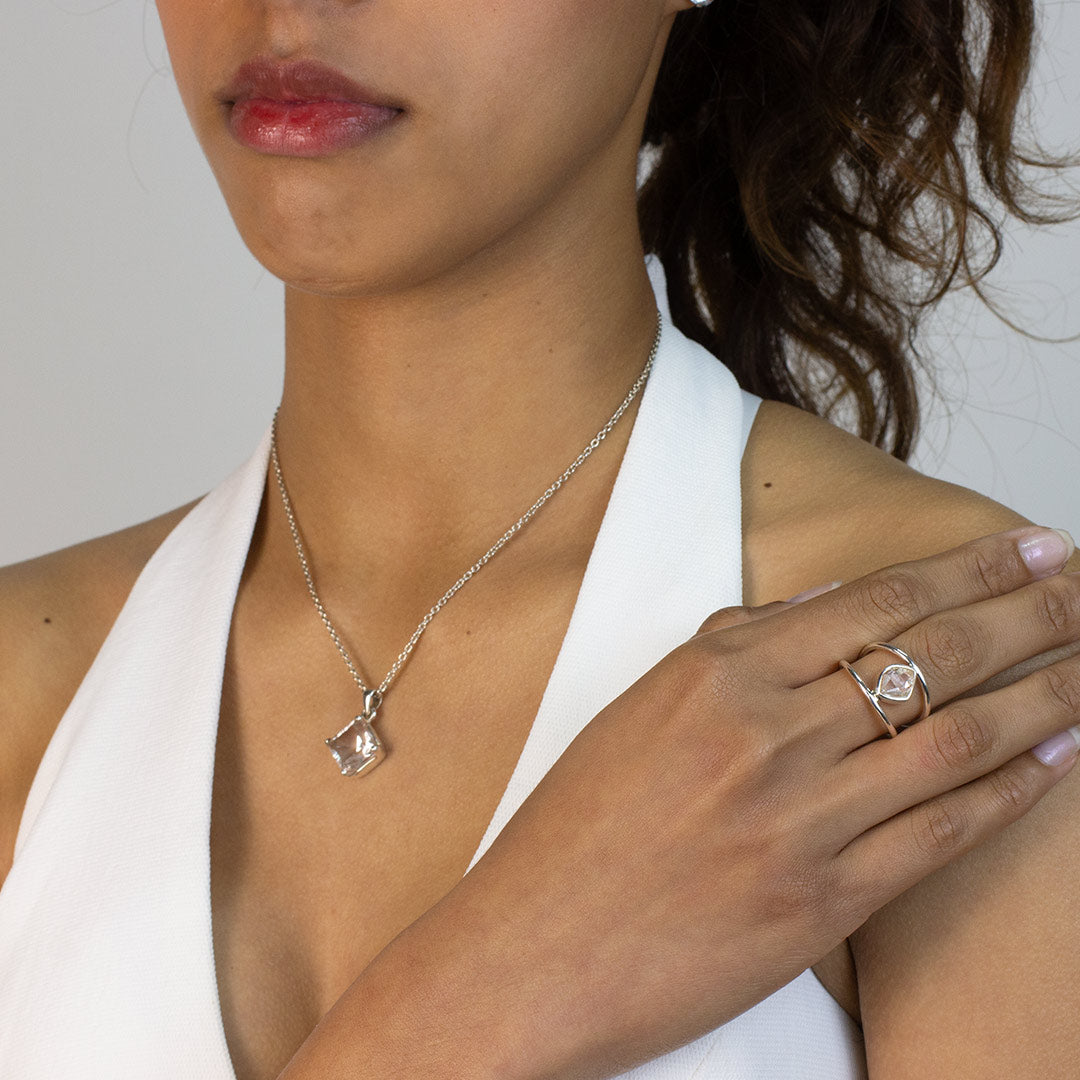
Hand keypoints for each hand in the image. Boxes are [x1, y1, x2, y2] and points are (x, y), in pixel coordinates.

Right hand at [282, 526, 1079, 1079]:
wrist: (533, 950)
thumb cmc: (574, 829)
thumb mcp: (640, 709)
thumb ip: (732, 650)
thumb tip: (826, 607)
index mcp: (716, 673)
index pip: (874, 601)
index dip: (966, 569)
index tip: (1027, 549)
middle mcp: (766, 732)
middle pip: (930, 655)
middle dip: (1027, 613)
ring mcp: (799, 816)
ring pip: (954, 736)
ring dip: (1043, 693)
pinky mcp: (821, 898)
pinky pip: (940, 832)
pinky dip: (1008, 790)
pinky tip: (1056, 759)